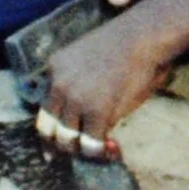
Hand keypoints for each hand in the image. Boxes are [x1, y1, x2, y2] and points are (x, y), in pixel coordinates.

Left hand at [36, 15, 175, 160]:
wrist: (145, 36)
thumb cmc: (127, 46)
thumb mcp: (88, 60)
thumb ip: (78, 85)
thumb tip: (81, 120)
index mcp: (54, 68)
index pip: (43, 108)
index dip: (51, 130)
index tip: (58, 142)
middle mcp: (58, 84)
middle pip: (47, 129)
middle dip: (61, 146)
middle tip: (78, 152)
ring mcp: (76, 99)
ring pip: (67, 140)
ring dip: (82, 151)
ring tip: (99, 150)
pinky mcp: (97, 111)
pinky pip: (90, 144)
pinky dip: (100, 153)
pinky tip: (112, 150)